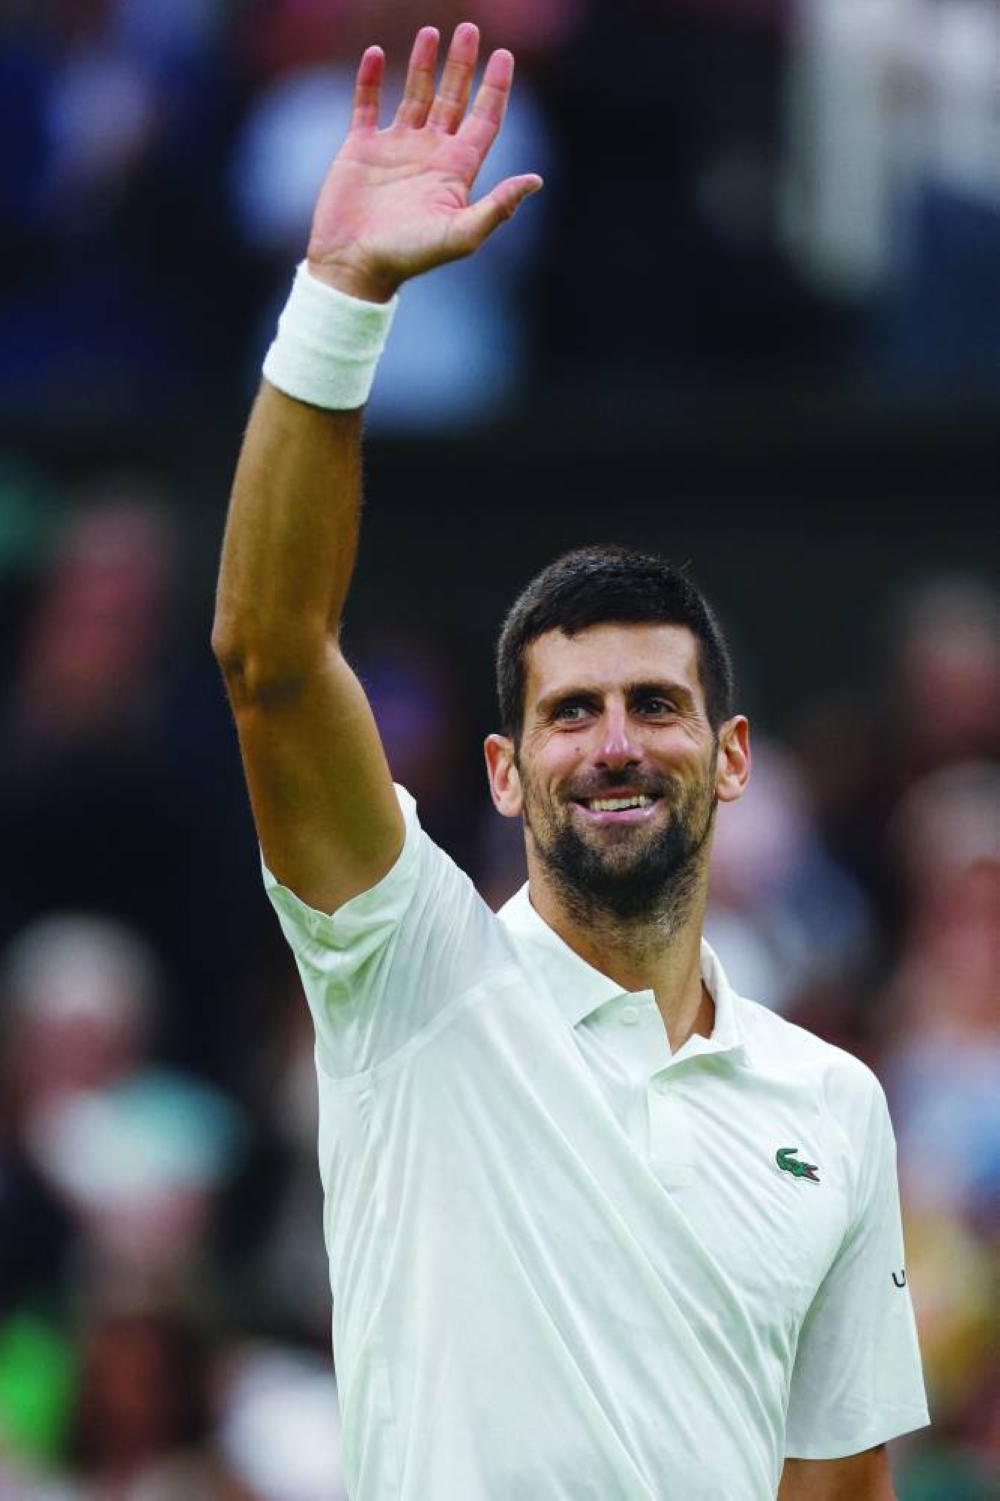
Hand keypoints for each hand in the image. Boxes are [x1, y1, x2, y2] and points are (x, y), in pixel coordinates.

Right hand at [306, 22, 542, 302]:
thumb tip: (536, 179)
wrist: (356, 265)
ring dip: (422, 64)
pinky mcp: (360, 149)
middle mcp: (429, 154)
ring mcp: (395, 149)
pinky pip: (366, 104)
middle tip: (470, 30)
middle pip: (453, 99)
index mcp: (456, 170)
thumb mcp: (461, 234)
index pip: (484, 120)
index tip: (504, 55)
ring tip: (430, 32)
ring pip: (413, 95)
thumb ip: (499, 206)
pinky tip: (375, 53)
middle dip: (462, 65)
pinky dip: (369, 79)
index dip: (495, 88)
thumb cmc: (410, 255)